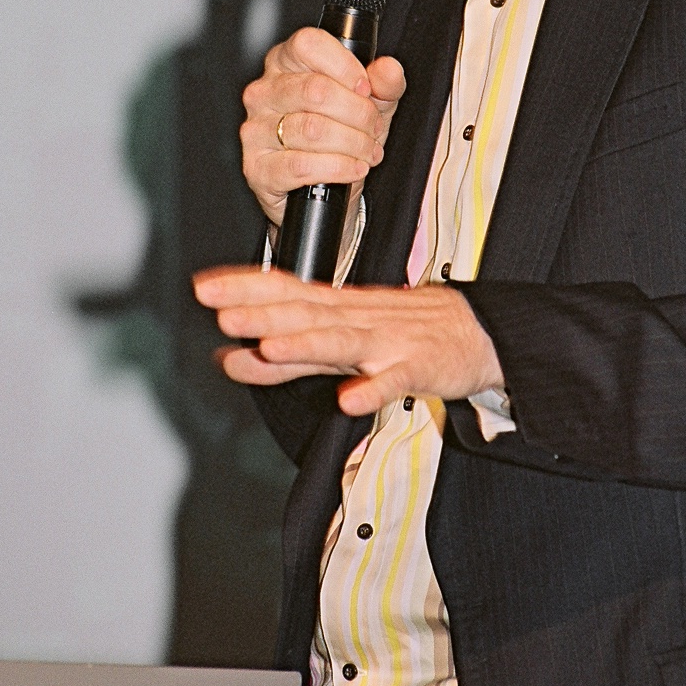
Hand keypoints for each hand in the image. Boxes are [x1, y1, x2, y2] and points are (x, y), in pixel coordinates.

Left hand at [194, 266, 504, 415]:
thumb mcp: (342, 338)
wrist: (482, 330)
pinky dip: (371, 389)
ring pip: (341, 342)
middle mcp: (357, 319)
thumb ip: (288, 352)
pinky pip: (393, 381)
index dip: (244, 288)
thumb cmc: (408, 332)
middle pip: (305, 313)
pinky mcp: (417, 368)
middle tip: (221, 313)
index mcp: (338, 308)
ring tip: (270, 348)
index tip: (203, 286)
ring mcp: (387, 342)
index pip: (286, 290)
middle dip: (262, 313)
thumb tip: (229, 355)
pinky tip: (350, 400)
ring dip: (305, 344)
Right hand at [241, 28, 405, 226]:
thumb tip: (388, 69)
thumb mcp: (372, 102)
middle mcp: (264, 92)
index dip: (345, 66)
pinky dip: (338, 168)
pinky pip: (301, 165)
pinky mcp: (257, 168)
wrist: (326, 189)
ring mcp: (255, 130)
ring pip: (311, 129)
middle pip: (315, 90)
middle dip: (358, 113)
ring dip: (352, 143)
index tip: (366, 88)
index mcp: (285, 63)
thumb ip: (384, 82)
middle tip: (373, 128)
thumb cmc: (341, 134)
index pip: (308, 44)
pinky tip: (353, 168)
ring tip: (368, 151)